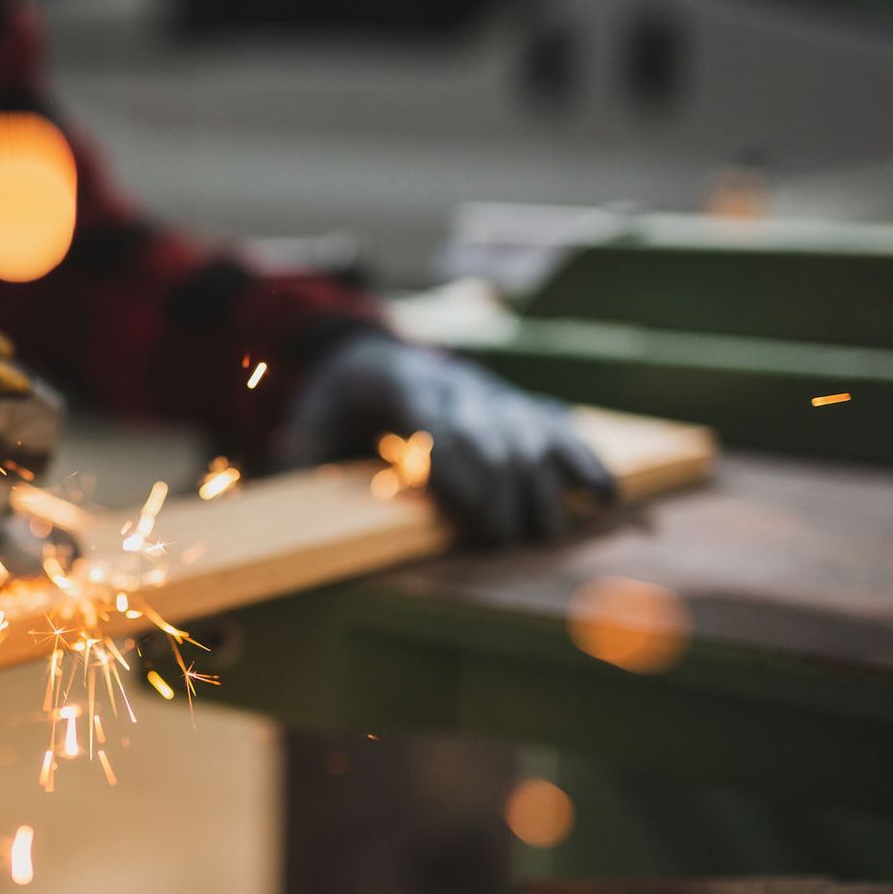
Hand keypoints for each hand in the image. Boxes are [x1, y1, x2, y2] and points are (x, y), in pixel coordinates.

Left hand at [281, 332, 613, 543]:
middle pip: (492, 434)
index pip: (439, 425)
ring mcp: (490, 392)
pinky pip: (557, 427)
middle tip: (507, 542)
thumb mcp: (308, 412)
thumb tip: (287, 466)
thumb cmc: (336, 398)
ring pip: (531, 430)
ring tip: (549, 536)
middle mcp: (456, 382)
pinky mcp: (514, 404)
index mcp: (402, 382)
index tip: (476, 516)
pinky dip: (582, 460)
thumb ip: (299, 444)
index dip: (462, 470)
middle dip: (504, 489)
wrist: (368, 351)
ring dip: (544, 485)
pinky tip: (605, 497)